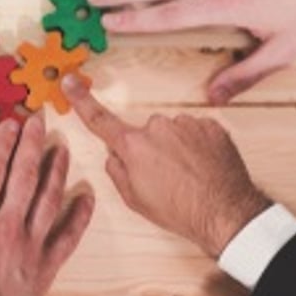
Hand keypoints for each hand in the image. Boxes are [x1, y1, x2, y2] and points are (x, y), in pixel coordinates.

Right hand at [0, 116, 95, 295]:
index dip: (3, 143)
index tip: (11, 123)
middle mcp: (5, 227)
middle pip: (24, 176)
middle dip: (33, 144)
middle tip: (40, 121)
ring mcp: (29, 247)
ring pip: (50, 199)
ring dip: (57, 171)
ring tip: (62, 148)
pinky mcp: (45, 268)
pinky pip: (68, 236)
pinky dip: (79, 216)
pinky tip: (86, 197)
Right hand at [63, 76, 268, 257]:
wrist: (225, 213)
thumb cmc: (180, 210)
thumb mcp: (135, 199)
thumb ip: (117, 170)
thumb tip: (115, 155)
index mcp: (134, 145)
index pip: (100, 119)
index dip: (82, 101)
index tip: (71, 83)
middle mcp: (158, 127)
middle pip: (146, 133)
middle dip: (151, 149)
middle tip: (166, 177)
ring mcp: (187, 124)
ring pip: (173, 132)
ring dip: (178, 149)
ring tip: (189, 176)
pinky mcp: (211, 126)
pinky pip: (196, 132)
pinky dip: (199, 147)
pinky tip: (204, 168)